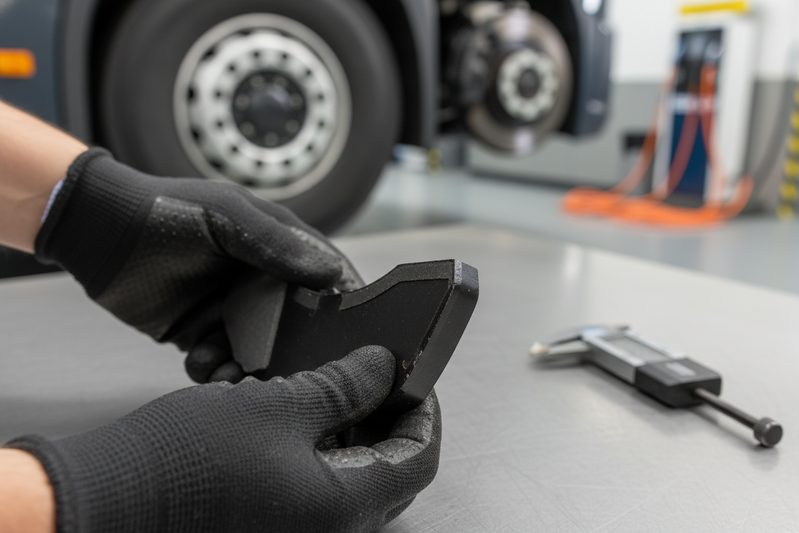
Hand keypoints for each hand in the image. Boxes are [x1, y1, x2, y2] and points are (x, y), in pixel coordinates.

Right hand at [6, 346, 440, 532]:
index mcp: (344, 508)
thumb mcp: (278, 406)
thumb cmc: (185, 459)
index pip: (418, 457)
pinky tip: (305, 413)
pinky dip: (324, 448)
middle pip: (390, 470)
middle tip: (379, 375)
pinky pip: (319, 488)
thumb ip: (345, 386)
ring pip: (354, 477)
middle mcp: (330, 531)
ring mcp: (300, 531)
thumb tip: (385, 367)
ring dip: (356, 430)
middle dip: (389, 417)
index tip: (413, 375)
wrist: (106, 501)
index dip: (422, 410)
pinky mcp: (274, 524)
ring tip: (342, 385)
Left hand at [36, 149, 362, 377]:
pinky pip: (222, 365)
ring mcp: (232, 311)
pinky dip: (217, 372)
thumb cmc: (167, 210)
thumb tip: (332, 274)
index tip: (349, 336)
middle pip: (298, 328)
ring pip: (260, 354)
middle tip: (281, 367)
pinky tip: (202, 361)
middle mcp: (261, 283)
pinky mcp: (202, 335)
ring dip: (251, 369)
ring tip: (230, 370)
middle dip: (293, 353)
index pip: (325, 280)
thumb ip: (276, 243)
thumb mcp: (227, 216)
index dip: (339, 306)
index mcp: (278, 249)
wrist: (99, 233)